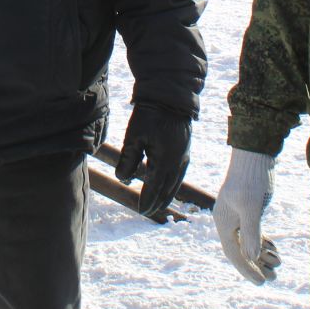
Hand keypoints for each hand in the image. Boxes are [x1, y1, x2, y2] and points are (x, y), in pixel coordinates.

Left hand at [114, 104, 192, 219]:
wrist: (170, 96)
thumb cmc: (149, 115)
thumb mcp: (133, 137)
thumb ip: (127, 160)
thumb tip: (123, 180)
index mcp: (165, 161)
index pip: (154, 188)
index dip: (147, 200)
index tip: (140, 211)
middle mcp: (178, 162)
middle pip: (167, 189)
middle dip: (157, 202)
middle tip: (148, 212)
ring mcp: (184, 156)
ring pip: (176, 183)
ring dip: (167, 195)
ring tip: (159, 204)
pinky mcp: (185, 150)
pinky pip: (180, 174)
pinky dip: (173, 184)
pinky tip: (168, 185)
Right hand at [213, 148, 279, 283]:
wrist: (255, 155)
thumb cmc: (251, 180)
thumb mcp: (252, 207)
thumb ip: (251, 232)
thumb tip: (251, 256)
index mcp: (223, 222)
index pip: (234, 253)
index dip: (247, 270)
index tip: (261, 282)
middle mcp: (228, 221)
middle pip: (240, 251)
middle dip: (256, 266)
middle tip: (272, 278)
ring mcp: (237, 215)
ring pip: (247, 242)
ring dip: (261, 256)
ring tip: (278, 265)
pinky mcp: (247, 209)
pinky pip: (253, 232)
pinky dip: (263, 242)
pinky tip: (274, 250)